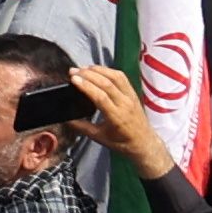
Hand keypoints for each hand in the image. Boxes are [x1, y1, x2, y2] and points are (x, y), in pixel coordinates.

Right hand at [67, 59, 181, 177]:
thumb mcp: (100, 138)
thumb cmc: (122, 142)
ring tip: (83, 68)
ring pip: (115, 77)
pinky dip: (108, 70)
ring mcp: (131, 97)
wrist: (146, 144)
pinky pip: (122, 77)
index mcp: (117, 117)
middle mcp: (125, 104)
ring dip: (98, 70)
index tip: (73, 79)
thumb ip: (82, 127)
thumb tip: (65, 119)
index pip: (101, 97)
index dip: (86, 86)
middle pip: (106, 84)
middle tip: (73, 71)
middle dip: (88, 74)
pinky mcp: (133, 93)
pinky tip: (98, 70)